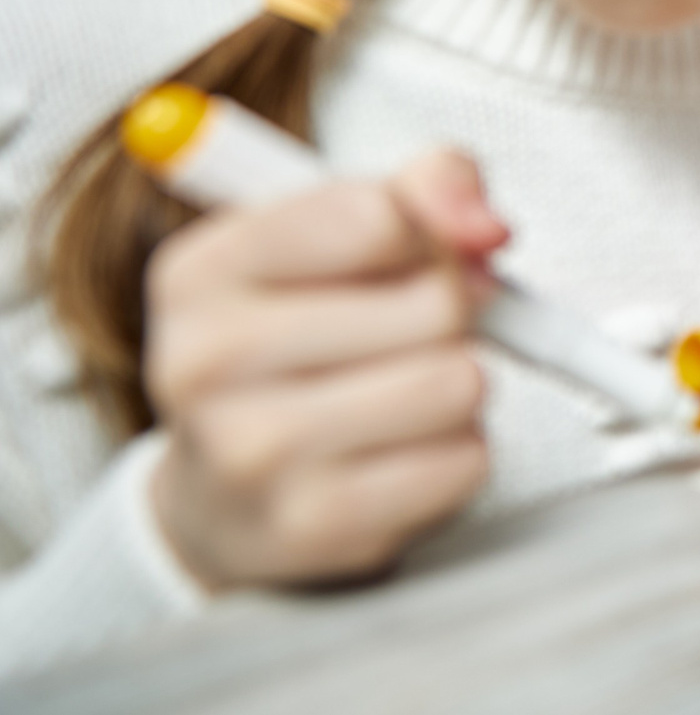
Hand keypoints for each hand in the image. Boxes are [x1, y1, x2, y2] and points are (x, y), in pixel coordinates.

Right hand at [145, 151, 503, 589]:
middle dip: (452, 311)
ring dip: (461, 382)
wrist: (225, 494)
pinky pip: (463, 462)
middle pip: (434, 303)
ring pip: (457, 383)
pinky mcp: (312, 528)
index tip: (427, 250)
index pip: (373, 216)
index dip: (435, 231)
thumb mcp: (342, 233)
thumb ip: (428, 187)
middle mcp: (204, 362)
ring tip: (406, 388)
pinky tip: (402, 450)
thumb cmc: (303, 340)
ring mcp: (251, 454)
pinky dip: (459, 452)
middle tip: (412, 331)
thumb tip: (482, 223)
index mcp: (202, 271)